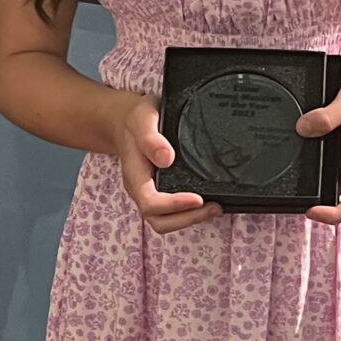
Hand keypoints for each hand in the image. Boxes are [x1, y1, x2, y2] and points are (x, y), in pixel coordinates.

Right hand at [111, 91, 219, 235]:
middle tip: (214, 208)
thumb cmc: (134, 119)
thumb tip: (166, 158)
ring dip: (190, 219)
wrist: (125, 120)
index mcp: (134, 176)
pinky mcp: (160, 191)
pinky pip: (171, 212)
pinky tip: (207, 201)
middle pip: (159, 221)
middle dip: (187, 219)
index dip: (174, 206)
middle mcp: (141, 189)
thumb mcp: (142, 120)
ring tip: (215, 208)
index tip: (198, 198)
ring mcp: (149, 192)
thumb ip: (151, 138)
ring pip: (165, 221)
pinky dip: (189, 212)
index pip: (151, 203)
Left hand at [298, 58, 340, 226]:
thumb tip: (302, 129)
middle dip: (317, 205)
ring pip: (332, 186)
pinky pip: (327, 170)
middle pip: (340, 201)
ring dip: (314, 189)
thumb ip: (328, 115)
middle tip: (289, 195)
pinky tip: (294, 157)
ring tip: (286, 176)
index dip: (334, 214)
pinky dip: (312, 170)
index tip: (311, 210)